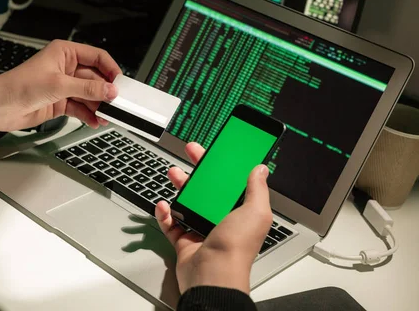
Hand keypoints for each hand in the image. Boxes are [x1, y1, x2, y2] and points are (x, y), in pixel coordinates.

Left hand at [0, 40, 121, 134]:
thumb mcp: (59, 85)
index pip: (96, 57)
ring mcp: (63, 86)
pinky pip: (80, 107)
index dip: (110, 69)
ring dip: (98, 106)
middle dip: (105, 92)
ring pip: (89, 95)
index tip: (120, 83)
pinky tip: (94, 121)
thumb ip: (87, 89)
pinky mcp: (60, 102)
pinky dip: (88, 115)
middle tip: (116, 104)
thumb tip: (109, 90)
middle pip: (95, 78)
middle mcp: (66, 68)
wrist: (0, 106)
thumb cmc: (20, 85)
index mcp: (65, 53)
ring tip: (107, 116)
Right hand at [155, 142, 272, 294]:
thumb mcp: (256, 212)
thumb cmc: (236, 247)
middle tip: (191, 152)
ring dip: (180, 186)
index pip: (231, 183)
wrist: (212, 275)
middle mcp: (220, 219)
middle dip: (198, 169)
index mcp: (239, 212)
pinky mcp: (183, 240)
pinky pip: (171, 222)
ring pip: (188, 201)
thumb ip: (258, 189)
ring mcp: (201, 229)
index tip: (217, 151)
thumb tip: (261, 170)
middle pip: (207, 188)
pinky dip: (165, 213)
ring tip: (173, 173)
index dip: (223, 166)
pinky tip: (164, 204)